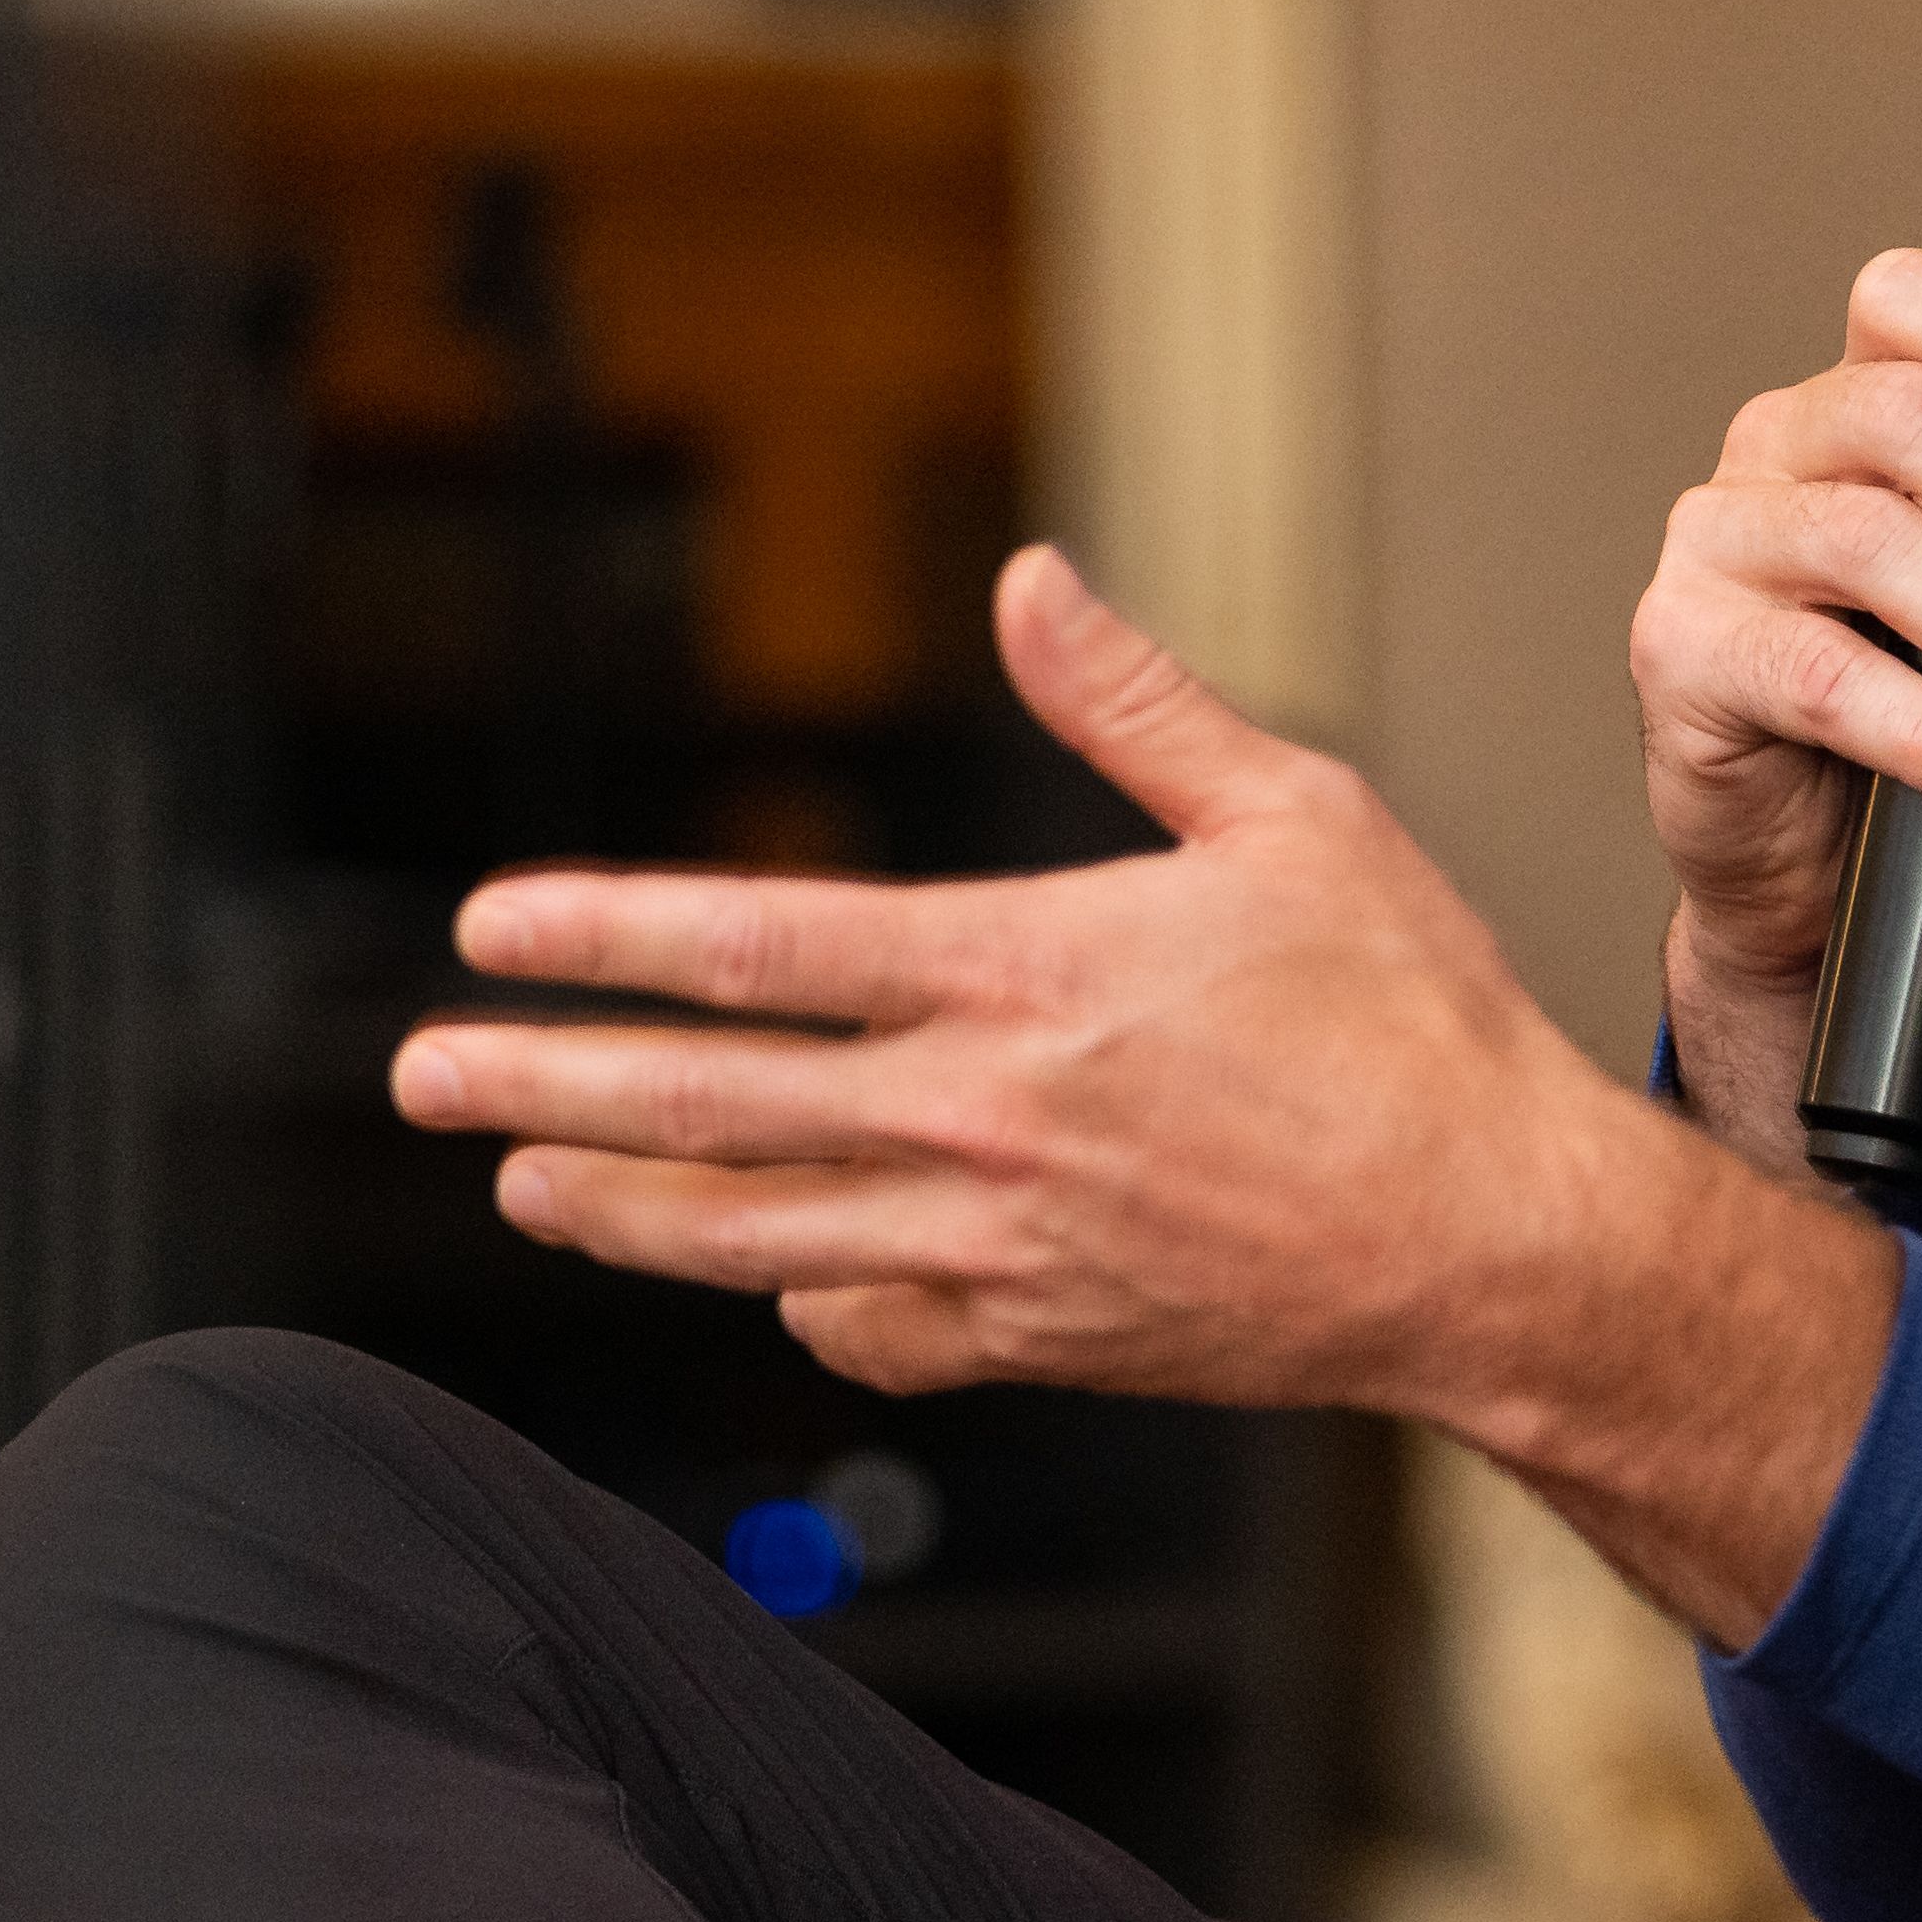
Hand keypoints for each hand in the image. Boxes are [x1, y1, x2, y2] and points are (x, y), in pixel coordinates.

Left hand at [391, 548, 1663, 1421]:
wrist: (1499, 1243)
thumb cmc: (1414, 1017)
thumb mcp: (1295, 816)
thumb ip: (1132, 703)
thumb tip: (1027, 580)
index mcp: (1029, 973)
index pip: (758, 945)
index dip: (604, 934)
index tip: (490, 930)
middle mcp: (988, 1119)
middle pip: (710, 1106)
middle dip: (545, 1088)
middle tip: (423, 1076)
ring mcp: (1004, 1248)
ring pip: (754, 1234)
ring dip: (618, 1210)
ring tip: (523, 1184)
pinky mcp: (1044, 1341)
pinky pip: (872, 1327)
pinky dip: (801, 1297)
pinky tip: (764, 1271)